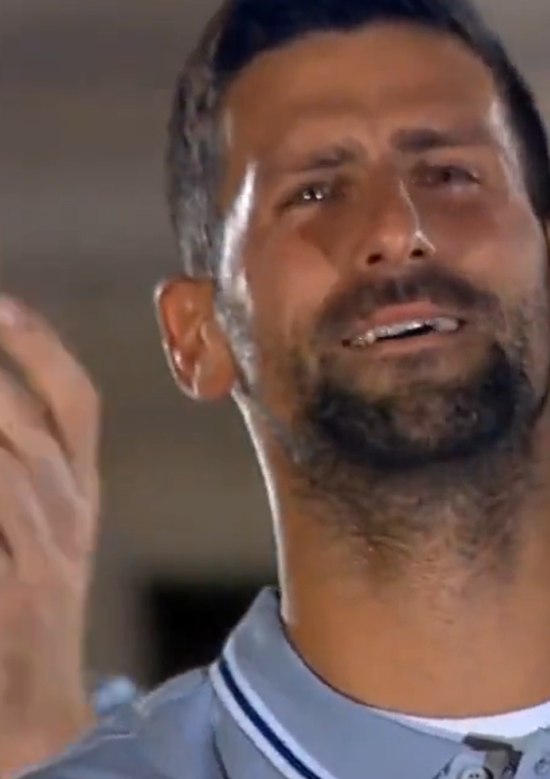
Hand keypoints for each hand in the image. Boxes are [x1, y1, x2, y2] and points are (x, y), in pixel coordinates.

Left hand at [0, 296, 100, 775]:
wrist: (30, 707)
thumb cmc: (23, 604)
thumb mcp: (38, 528)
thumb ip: (19, 470)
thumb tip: (1, 408)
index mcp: (81, 490)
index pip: (79, 405)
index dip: (42, 349)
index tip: (3, 303)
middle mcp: (71, 512)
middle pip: (35, 425)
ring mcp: (46, 553)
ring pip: (14, 468)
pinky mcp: (17, 591)